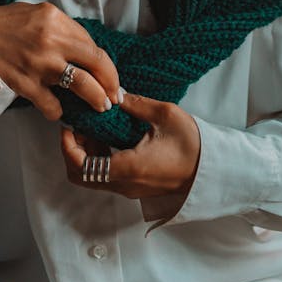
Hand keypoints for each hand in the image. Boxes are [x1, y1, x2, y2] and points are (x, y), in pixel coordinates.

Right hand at [0, 2, 119, 120]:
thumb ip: (63, 29)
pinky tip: (59, 111)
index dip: (107, 65)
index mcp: (55, 19)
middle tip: (115, 96)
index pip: (92, 45)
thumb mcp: (38, 14)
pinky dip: (59, 111)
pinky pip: (53, 105)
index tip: (112, 77)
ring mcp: (39, 64)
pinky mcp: (25, 85)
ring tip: (100, 107)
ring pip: (82, 86)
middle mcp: (51, 40)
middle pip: (96, 64)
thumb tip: (87, 50)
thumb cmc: (5, 24)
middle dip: (111, 83)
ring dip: (96, 99)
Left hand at [60, 91, 200, 198]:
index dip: (67, 146)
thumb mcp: (164, 115)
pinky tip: (107, 135)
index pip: (80, 166)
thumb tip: (113, 93)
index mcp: (127, 168)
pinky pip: (107, 175)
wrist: (214, 170)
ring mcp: (130, 188)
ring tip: (92, 125)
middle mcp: (124, 184)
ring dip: (85, 152)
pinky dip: (99, 157)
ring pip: (93, 175)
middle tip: (77, 124)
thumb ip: (135, 103)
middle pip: (81, 175)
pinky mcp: (136, 185)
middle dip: (72, 149)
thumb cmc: (193, 145)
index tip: (69, 124)